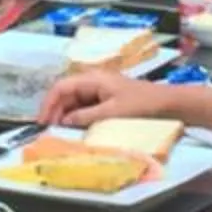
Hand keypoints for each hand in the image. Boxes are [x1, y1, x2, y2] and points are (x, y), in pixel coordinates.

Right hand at [39, 65, 159, 127]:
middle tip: (49, 132)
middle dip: (55, 112)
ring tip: (60, 134)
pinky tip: (76, 131)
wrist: (168, 104)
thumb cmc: (142, 104)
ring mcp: (100, 91)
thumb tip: (64, 122)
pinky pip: (85, 108)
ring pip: (74, 102)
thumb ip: (86, 116)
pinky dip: (78, 118)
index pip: (61, 87)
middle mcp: (93, 82)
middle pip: (65, 95)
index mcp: (93, 78)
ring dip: (66, 116)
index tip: (42, 122)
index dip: (48, 104)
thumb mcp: (112, 112)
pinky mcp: (106, 101)